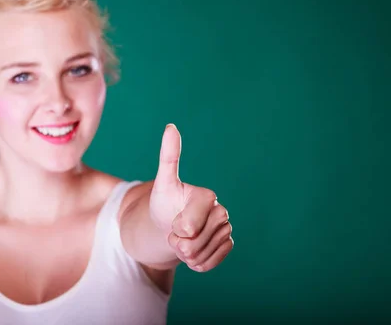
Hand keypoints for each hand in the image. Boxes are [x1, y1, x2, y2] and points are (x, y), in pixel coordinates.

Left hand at [149, 124, 233, 271]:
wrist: (168, 225)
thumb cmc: (164, 203)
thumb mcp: (163, 182)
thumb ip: (168, 156)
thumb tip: (170, 126)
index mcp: (207, 196)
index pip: (189, 226)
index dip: (176, 228)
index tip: (173, 220)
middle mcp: (221, 211)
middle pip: (195, 242)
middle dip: (179, 243)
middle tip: (175, 232)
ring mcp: (226, 229)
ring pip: (202, 254)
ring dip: (186, 254)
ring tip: (183, 240)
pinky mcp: (227, 245)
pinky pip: (211, 263)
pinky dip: (197, 263)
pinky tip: (193, 252)